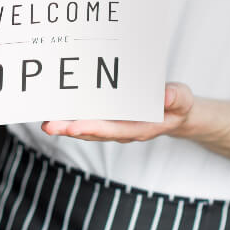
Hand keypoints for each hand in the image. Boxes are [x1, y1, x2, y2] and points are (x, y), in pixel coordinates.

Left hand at [40, 82, 193, 142]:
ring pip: (88, 127)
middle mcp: (124, 130)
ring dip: (67, 125)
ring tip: (46, 122)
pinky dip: (74, 115)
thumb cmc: (178, 104)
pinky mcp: (110, 118)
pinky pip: (90, 118)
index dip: (93, 129)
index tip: (74, 127)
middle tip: (48, 126)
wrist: (177, 112)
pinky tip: (58, 110)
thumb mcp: (183, 99)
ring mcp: (115, 125)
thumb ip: (176, 97)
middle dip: (70, 129)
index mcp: (141, 127)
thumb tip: (166, 97)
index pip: (113, 130)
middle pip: (94, 132)